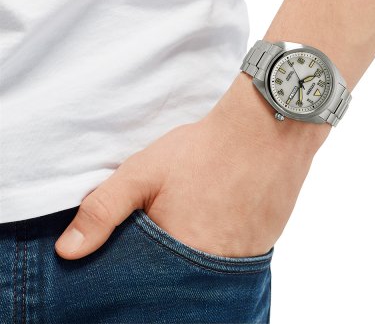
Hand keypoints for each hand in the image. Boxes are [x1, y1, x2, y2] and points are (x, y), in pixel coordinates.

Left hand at [55, 73, 329, 259]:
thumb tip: (67, 252)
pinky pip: (235, 260)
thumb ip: (103, 211)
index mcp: (179, 253)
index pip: (147, 284)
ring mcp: (245, 260)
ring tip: (196, 224)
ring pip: (209, 271)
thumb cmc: (202, 150)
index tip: (143, 249)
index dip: (140, 269)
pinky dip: (222, 246)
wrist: (265, 130)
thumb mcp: (142, 173)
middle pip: (180, 279)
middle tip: (173, 229)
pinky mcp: (265, 246)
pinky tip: (220, 221)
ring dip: (198, 254)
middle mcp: (214, 268)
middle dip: (170, 261)